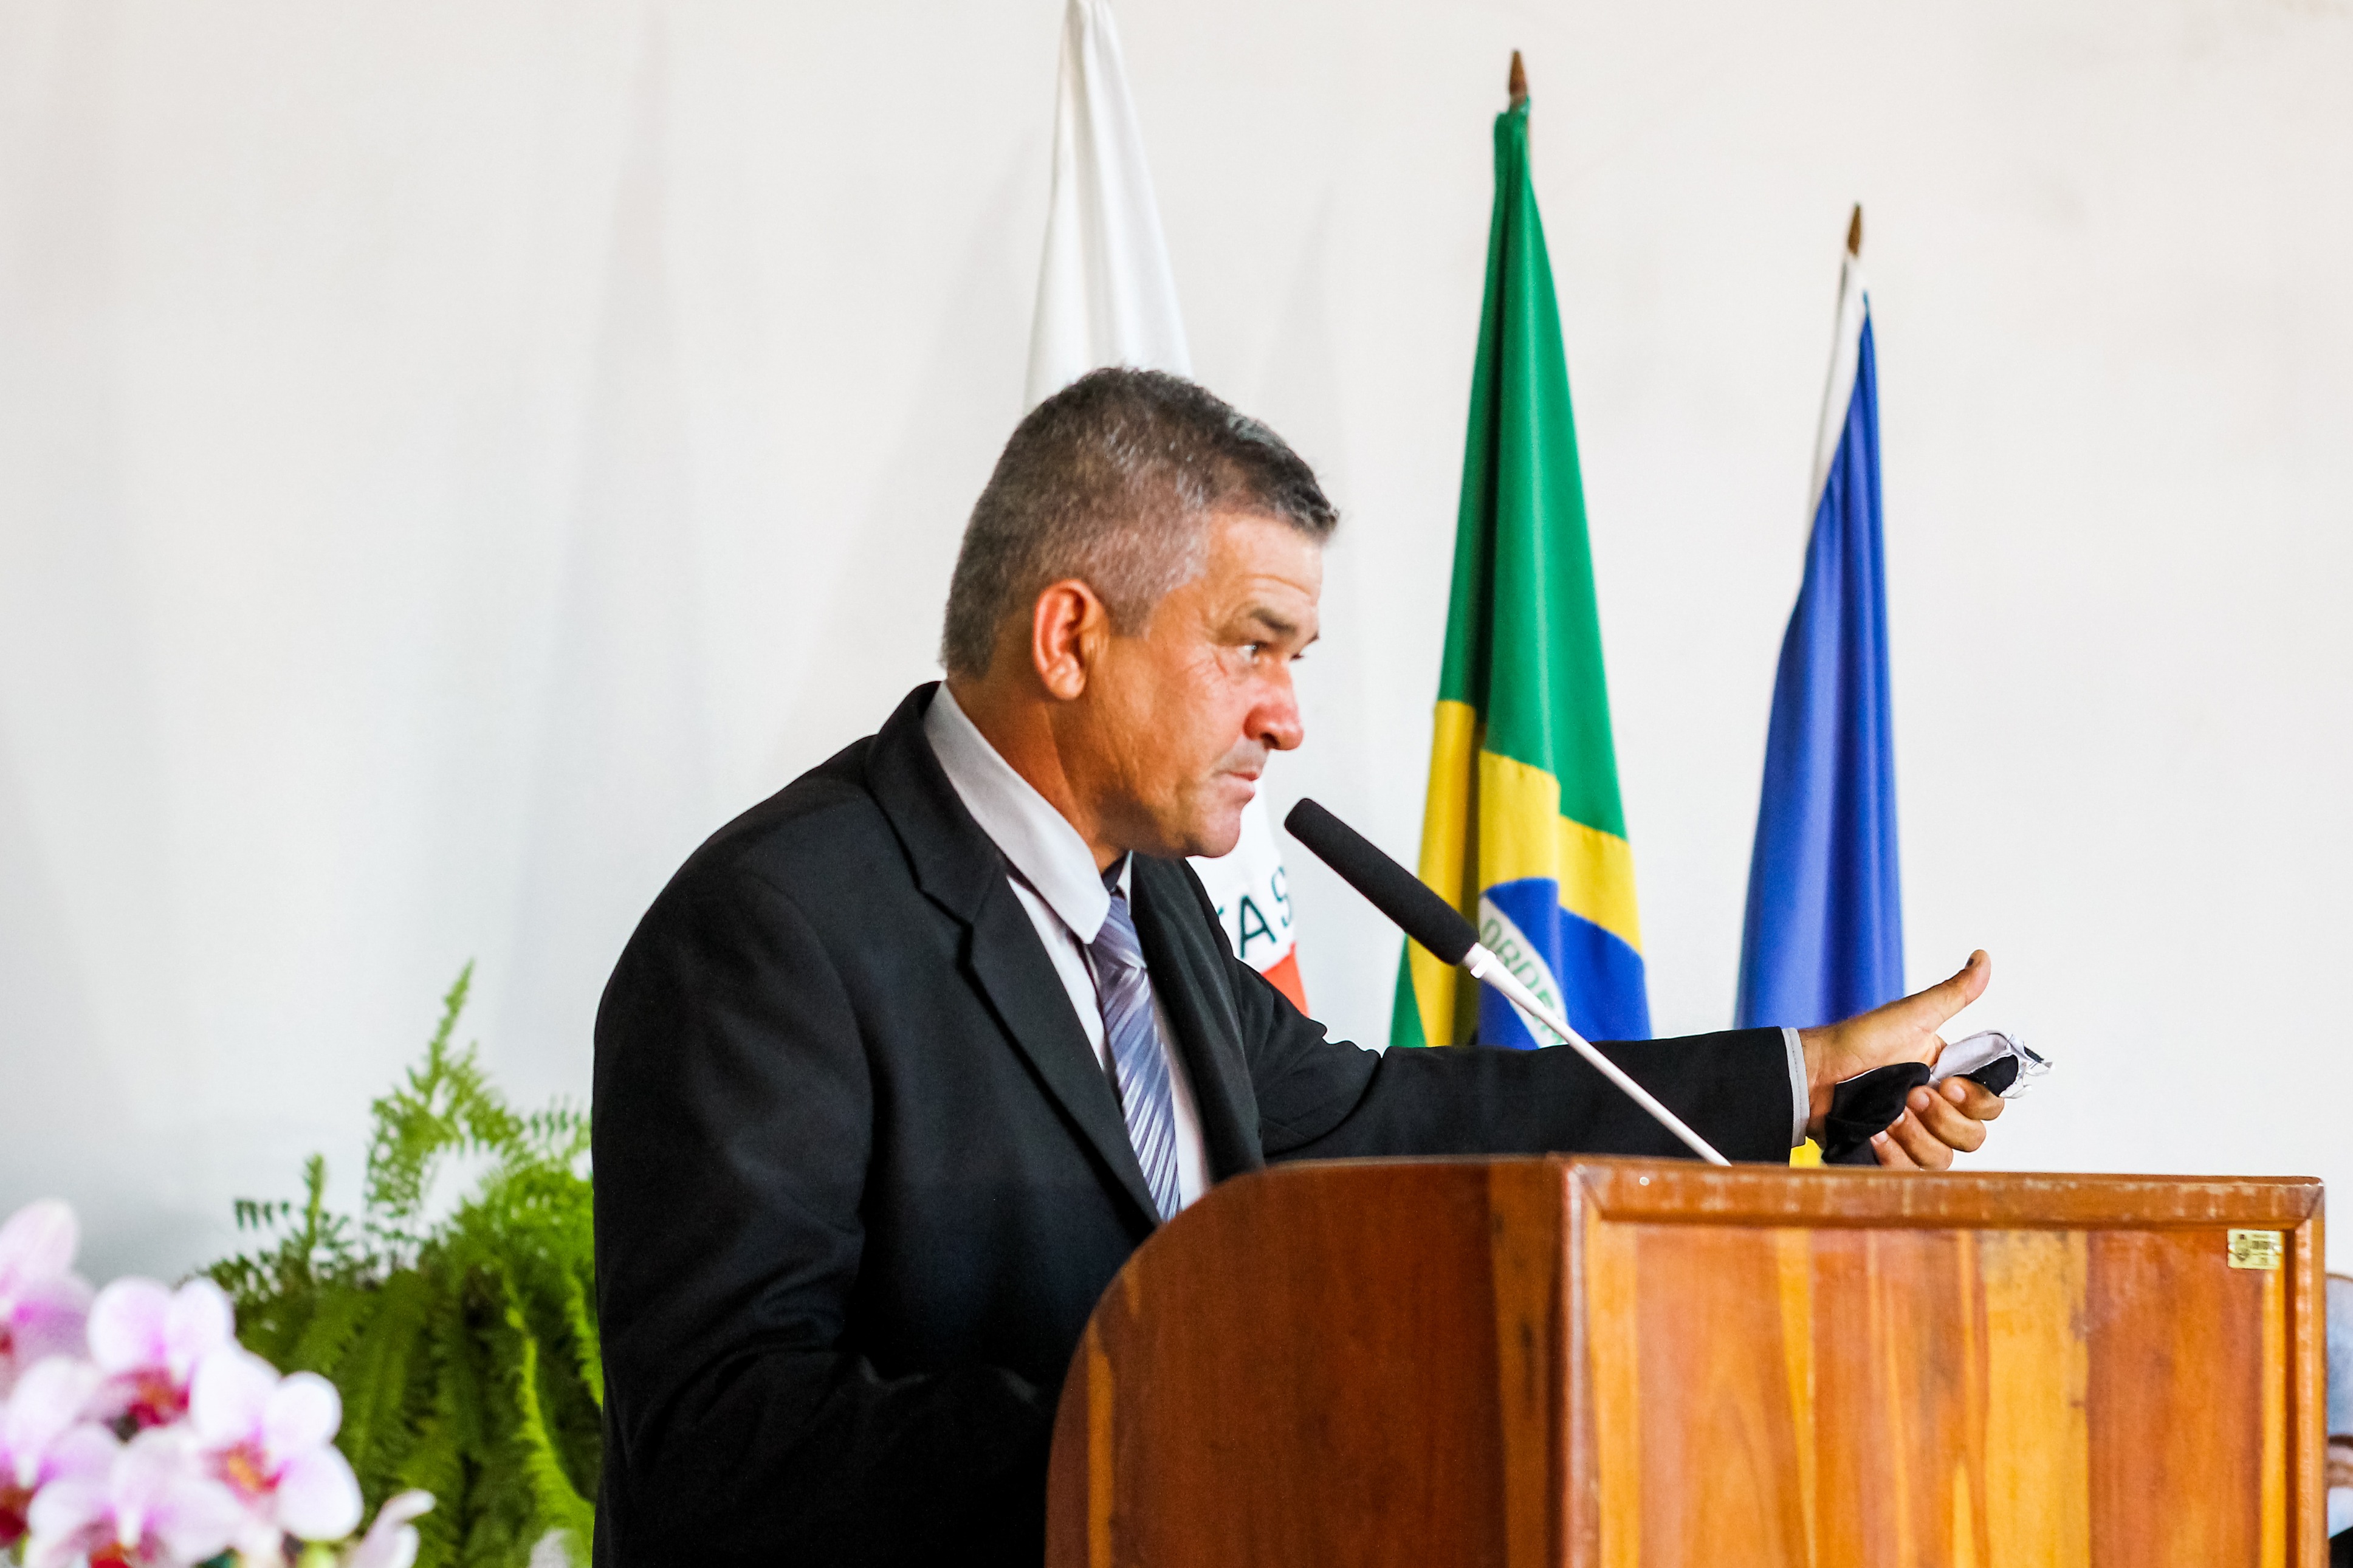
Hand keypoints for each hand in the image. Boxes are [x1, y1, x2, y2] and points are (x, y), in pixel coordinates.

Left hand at [1797, 951, 2005, 1170]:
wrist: (1813, 1073)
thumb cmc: (1858, 1041)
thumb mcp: (1910, 1015)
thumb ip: (1953, 994)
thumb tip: (1983, 958)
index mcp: (1949, 1078)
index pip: (1990, 1105)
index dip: (1976, 1101)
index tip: (1948, 1084)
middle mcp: (1937, 1110)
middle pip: (1973, 1136)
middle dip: (1943, 1118)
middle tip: (1911, 1095)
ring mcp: (1914, 1135)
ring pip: (1944, 1157)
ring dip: (1916, 1135)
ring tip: (1888, 1115)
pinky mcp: (1891, 1155)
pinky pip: (1911, 1172)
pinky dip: (1895, 1155)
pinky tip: (1876, 1135)